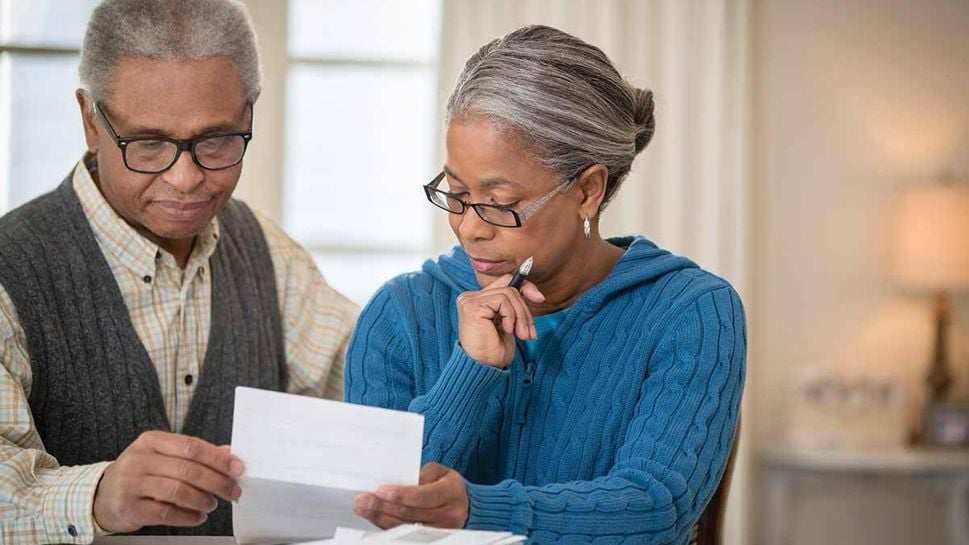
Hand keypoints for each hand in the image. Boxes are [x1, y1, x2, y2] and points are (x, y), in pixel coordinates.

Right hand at [93, 431, 244, 532]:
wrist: (101, 495)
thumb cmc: (140, 473)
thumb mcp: (163, 456)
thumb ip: (194, 454)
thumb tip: (229, 454)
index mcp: (152, 441)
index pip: (191, 447)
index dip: (218, 458)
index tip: (237, 468)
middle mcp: (140, 460)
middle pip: (187, 469)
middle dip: (216, 482)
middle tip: (232, 491)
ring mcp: (132, 484)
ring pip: (177, 491)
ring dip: (202, 500)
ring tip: (212, 504)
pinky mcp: (129, 507)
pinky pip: (165, 513)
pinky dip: (186, 516)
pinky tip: (197, 517)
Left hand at [353, 463, 468, 528]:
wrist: (463, 504)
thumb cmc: (446, 484)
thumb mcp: (438, 471)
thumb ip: (419, 476)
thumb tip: (394, 485)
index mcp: (452, 492)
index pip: (424, 496)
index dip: (401, 495)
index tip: (380, 491)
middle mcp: (449, 515)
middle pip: (411, 514)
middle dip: (384, 507)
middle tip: (363, 500)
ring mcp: (440, 531)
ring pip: (406, 527)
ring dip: (381, 518)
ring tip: (364, 508)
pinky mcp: (431, 539)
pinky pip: (406, 534)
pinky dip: (388, 525)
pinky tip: (376, 517)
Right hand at [456, 274, 544, 367]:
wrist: (484, 368)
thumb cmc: (495, 350)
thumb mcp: (510, 323)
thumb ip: (515, 306)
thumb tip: (537, 293)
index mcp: (478, 299)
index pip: (505, 281)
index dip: (525, 286)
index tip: (540, 298)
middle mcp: (471, 297)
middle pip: (509, 288)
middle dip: (524, 310)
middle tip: (529, 332)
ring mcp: (470, 300)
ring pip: (508, 294)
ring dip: (520, 316)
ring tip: (521, 334)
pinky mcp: (472, 306)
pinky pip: (502, 300)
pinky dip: (510, 316)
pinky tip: (507, 330)